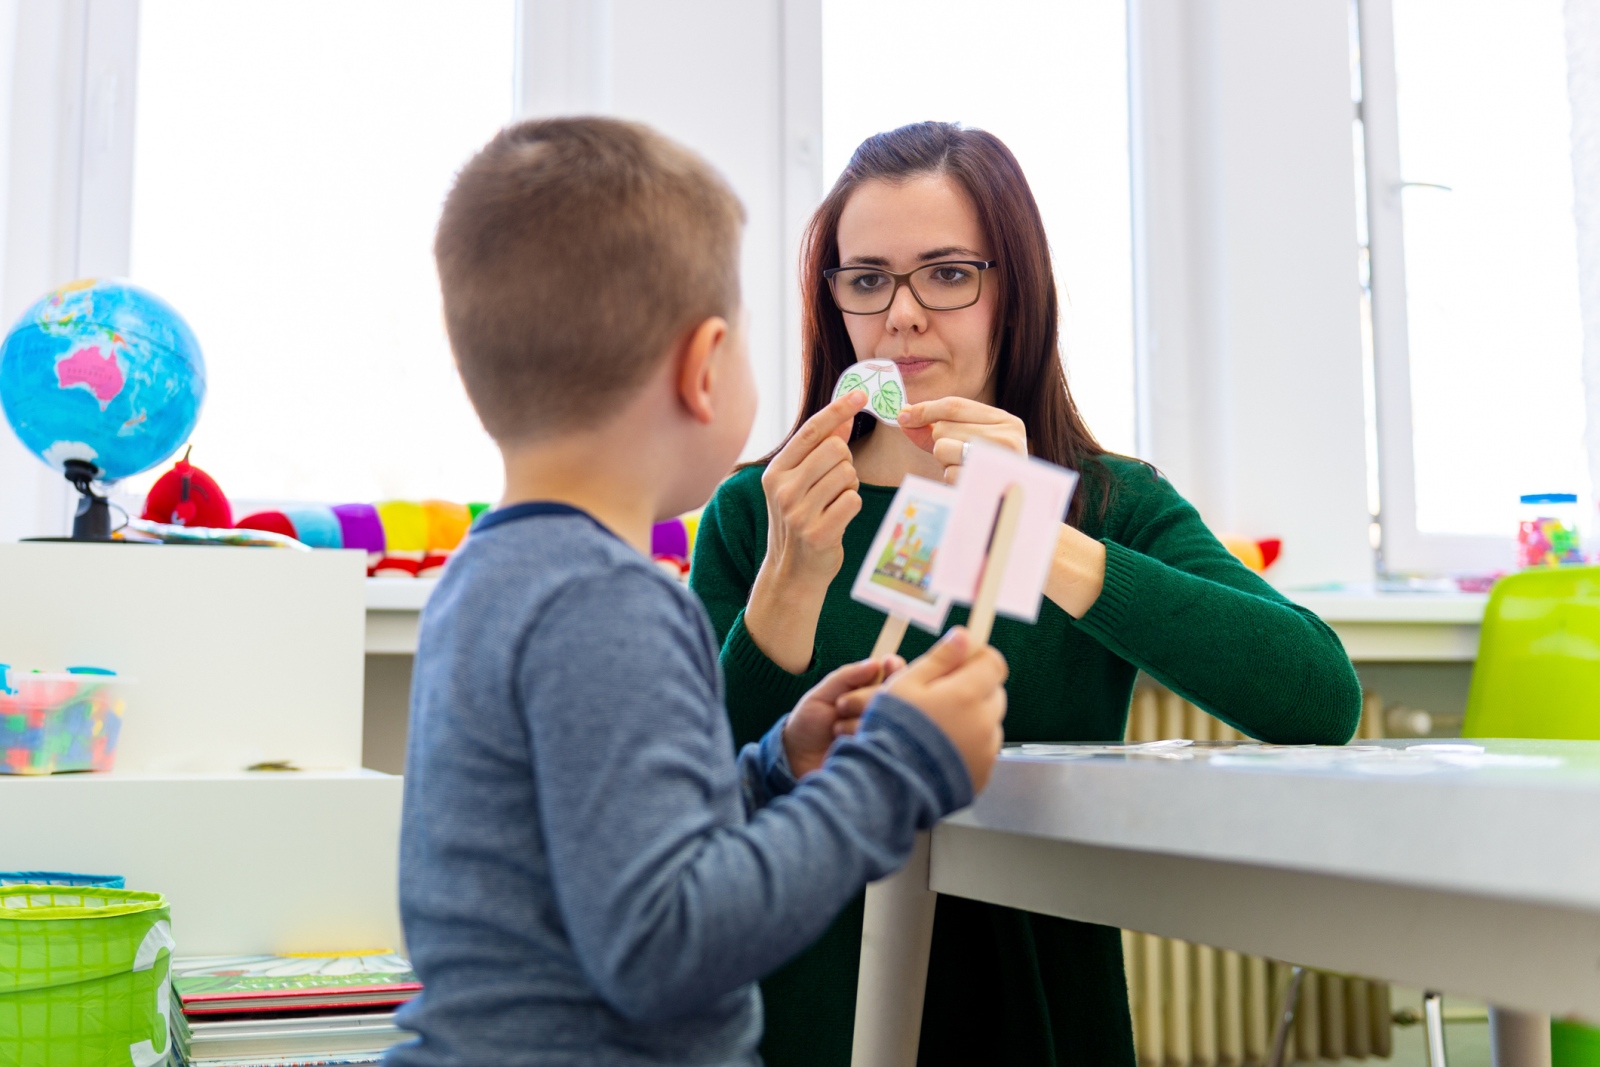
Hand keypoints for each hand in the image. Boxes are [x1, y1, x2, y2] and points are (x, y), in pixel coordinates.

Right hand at [760, 390, 866, 583]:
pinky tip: (837, 519)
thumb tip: (844, 417)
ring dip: (849, 487)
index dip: (838, 409)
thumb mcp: (800, 483)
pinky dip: (852, 507)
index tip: (861, 394)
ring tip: (832, 504)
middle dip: (845, 463)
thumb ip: (819, 450)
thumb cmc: (800, 521)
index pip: (812, 430)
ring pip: (847, 474)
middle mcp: (782, 489)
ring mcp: (798, 512)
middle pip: (836, 449)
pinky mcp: (818, 532)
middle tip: (834, 484)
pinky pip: (853, 501)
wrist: (791, 573)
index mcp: (775, 471)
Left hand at [784, 654, 904, 777]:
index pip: (895, 674)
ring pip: (889, 717)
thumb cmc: (809, 723)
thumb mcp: (822, 695)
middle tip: (841, 706)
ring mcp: (884, 734)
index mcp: (870, 692)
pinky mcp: (881, 755)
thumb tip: (876, 663)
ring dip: (859, 720)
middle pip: (896, 694)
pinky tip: (845, 741)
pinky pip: (883, 740)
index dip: (895, 668)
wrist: (797, 760)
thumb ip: (847, 676)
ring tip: (836, 730)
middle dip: (867, 696)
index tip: (889, 663)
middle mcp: (882, 712)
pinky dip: (861, 736)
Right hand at [884, 628, 1008, 792]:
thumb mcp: (907, 684)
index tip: (960, 662)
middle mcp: (985, 722)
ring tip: (938, 727)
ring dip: (972, 719)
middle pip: (993, 693)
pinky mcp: (983, 773)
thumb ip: (940, 659)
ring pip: (989, 723)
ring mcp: (986, 750)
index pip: (993, 663)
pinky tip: (941, 749)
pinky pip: (983, 750)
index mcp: (967, 695)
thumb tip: (963, 636)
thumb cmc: (893, 731)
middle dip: (973, 689)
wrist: (891, 784)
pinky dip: (969, 746)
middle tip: (942, 696)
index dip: (977, 658)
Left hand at [896, 397, 1026, 484]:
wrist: (1012, 504)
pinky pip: (948, 473)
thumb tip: (904, 416)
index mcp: (1005, 420)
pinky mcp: (986, 481)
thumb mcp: (966, 441)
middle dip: (938, 442)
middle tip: (956, 456)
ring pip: (942, 447)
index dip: (924, 410)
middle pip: (943, 428)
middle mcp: (1008, 435)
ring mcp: (998, 459)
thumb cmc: (984, 468)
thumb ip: (935, 429)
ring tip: (961, 468)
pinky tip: (966, 481)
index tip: (903, 416)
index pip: (954, 405)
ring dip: (944, 461)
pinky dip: (950, 478)